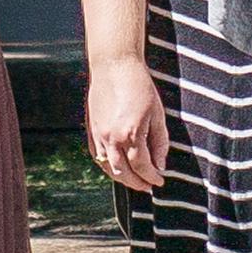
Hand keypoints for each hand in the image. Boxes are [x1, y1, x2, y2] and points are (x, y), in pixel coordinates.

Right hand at [87, 60, 169, 196]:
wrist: (113, 66)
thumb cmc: (139, 86)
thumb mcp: (157, 114)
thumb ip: (160, 142)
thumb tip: (160, 165)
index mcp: (131, 134)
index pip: (142, 167)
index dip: (152, 177)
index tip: (160, 181)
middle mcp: (112, 138)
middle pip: (124, 173)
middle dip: (138, 183)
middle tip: (148, 186)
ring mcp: (99, 135)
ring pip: (108, 168)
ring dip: (122, 179)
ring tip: (134, 181)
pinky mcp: (91, 130)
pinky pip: (97, 157)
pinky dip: (108, 167)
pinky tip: (117, 168)